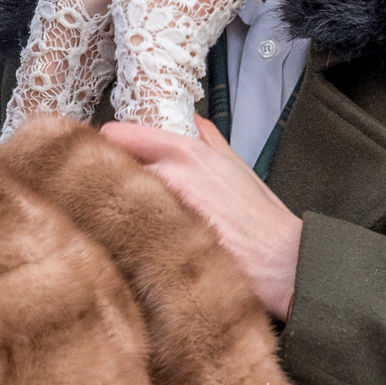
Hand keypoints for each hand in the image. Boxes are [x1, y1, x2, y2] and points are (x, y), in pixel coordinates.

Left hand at [101, 117, 302, 317]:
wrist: (281, 262)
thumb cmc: (262, 218)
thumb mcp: (236, 165)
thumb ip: (209, 139)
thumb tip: (192, 122)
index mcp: (185, 153)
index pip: (118, 136)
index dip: (107, 147)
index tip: (104, 157)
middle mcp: (168, 175)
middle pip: (108, 170)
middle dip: (106, 180)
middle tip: (109, 193)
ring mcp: (159, 212)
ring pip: (112, 204)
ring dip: (111, 210)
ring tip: (120, 221)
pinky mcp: (156, 246)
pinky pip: (122, 235)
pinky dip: (121, 237)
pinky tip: (131, 245)